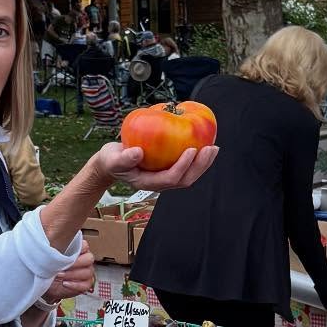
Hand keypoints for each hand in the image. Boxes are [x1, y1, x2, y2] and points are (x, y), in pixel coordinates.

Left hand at [43, 246, 94, 303]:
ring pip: (87, 272)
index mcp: (78, 250)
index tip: (67, 253)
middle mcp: (85, 259)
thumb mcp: (48, 256)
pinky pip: (86, 284)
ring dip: (72, 274)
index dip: (79, 248)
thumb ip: (52, 247)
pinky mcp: (86, 284)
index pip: (84, 245)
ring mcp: (87, 272)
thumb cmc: (48, 268)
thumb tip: (48, 239)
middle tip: (61, 266)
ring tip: (59, 275)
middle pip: (89, 259)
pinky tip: (65, 283)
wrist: (47, 284)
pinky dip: (75, 285)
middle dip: (75, 263)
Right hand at [92, 142, 217, 189]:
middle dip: (200, 166)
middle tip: (210, 148)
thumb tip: (137, 152)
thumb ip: (123, 158)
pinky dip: (197, 157)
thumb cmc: (112, 160)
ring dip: (203, 163)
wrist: (112, 162)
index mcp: (149, 182)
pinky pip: (186, 166)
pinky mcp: (168, 169)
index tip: (191, 149)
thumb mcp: (112, 159)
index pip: (171, 177)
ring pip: (189, 175)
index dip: (183, 166)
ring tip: (214, 147)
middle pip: (185, 179)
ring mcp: (166, 177)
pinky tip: (204, 143)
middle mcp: (160, 182)